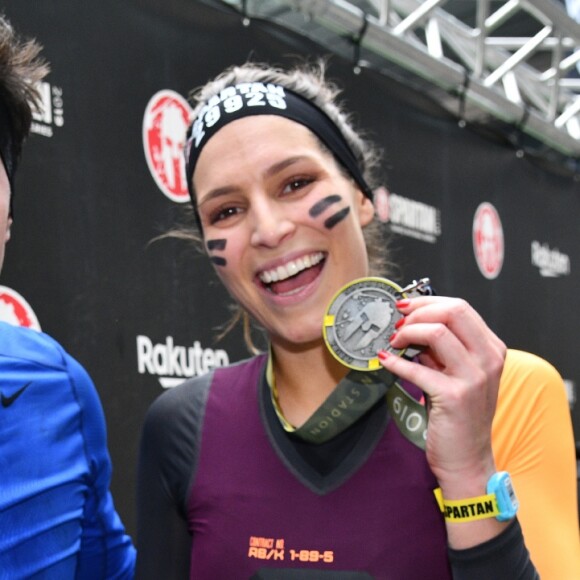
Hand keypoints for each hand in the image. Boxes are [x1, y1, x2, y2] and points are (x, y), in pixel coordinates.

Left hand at [378, 296, 505, 493]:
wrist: (468, 459)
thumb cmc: (459, 415)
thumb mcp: (456, 374)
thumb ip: (441, 350)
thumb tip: (412, 327)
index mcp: (491, 348)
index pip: (460, 307)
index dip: (427, 302)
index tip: (404, 307)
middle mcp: (488, 359)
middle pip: (453, 311)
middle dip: (418, 311)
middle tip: (397, 322)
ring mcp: (474, 377)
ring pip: (437, 332)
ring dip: (407, 332)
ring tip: (393, 342)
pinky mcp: (454, 396)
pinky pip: (417, 368)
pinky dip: (396, 362)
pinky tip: (384, 360)